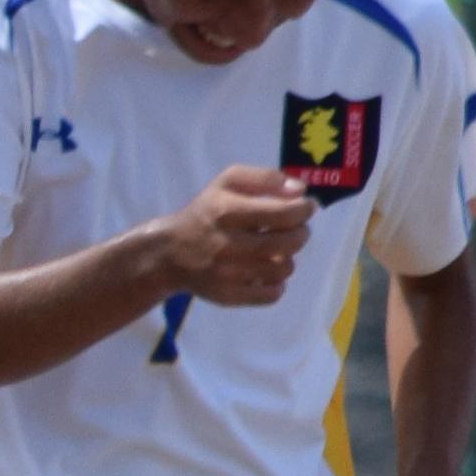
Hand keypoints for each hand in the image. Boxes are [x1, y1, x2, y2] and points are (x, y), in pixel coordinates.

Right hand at [154, 166, 317, 305]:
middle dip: (301, 233)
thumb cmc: (205, 213)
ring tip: (277, 251)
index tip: (306, 207)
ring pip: (283, 269)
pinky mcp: (229, 296)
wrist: (169, 253)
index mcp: (226, 212)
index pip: (283, 213)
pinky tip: (267, 272)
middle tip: (296, 229)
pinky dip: (277, 284)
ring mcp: (228, 274)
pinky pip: (271, 295)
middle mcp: (227, 244)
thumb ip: (264, 178)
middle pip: (287, 243)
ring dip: (288, 258)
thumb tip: (299, 190)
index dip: (303, 210)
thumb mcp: (227, 182)